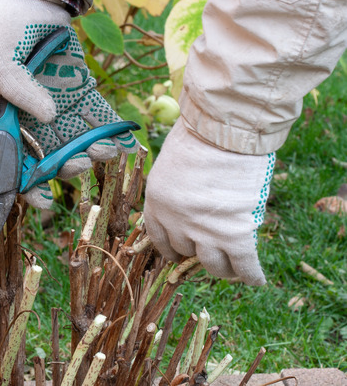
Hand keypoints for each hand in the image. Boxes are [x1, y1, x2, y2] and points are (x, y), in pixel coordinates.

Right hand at [0, 0, 137, 207]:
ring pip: (74, 140)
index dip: (26, 185)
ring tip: (105, 152)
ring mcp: (56, 105)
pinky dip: (109, 131)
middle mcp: (30, 118)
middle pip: (47, 156)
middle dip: (66, 167)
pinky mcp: (79, 91)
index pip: (11, 161)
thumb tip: (47, 117)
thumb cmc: (2, 31)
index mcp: (4, 119)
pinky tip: (124, 143)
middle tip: (81, 164)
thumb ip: (17, 91)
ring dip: (90, 152)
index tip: (45, 200)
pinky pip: (95, 116)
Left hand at [144, 121, 273, 285]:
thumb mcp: (172, 163)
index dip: (172, 249)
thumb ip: (176, 188)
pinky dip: (251, 274)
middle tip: (212, 254)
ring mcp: (204, 230)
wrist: (224, 130)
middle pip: (185, 252)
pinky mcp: (234, 232)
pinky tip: (256, 281)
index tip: (180, 255)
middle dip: (198, 253)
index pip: (159, 237)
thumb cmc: (200, 136)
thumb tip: (189, 201)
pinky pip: (243, 263)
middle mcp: (176, 221)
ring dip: (224, 269)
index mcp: (156, 201)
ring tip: (233, 269)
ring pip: (212, 264)